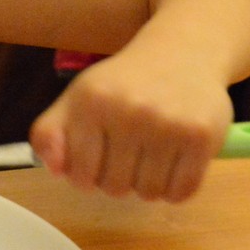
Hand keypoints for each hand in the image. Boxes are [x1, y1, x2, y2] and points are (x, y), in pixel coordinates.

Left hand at [29, 52, 233, 201]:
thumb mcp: (77, 100)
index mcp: (91, 102)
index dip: (87, 177)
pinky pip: (181, 193)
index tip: (97, 161)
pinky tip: (174, 164)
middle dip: (118, 179)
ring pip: (149, 193)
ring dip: (148, 185)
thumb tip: (55, 170)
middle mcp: (129, 110)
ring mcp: (168, 124)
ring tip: (151, 156)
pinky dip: (176, 190)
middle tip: (128, 153)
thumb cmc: (122, 85)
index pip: (80, 176)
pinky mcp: (201, 136)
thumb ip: (49, 134)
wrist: (181, 55)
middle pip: (115, 188)